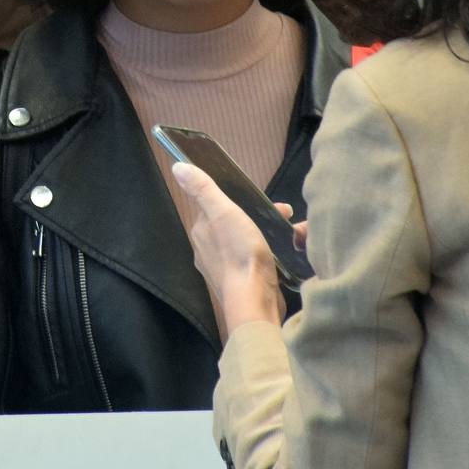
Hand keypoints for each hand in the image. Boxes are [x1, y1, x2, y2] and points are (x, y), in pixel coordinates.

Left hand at [172, 162, 287, 332]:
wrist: (255, 301)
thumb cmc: (239, 253)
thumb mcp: (223, 212)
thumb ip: (203, 189)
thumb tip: (178, 167)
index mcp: (201, 232)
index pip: (215, 206)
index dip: (238, 198)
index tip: (262, 198)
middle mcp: (207, 251)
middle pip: (232, 223)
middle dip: (257, 215)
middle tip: (283, 213)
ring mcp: (224, 269)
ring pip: (245, 241)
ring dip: (266, 232)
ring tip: (290, 232)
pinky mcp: (242, 283)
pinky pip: (254, 259)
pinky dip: (268, 251)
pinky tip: (285, 252)